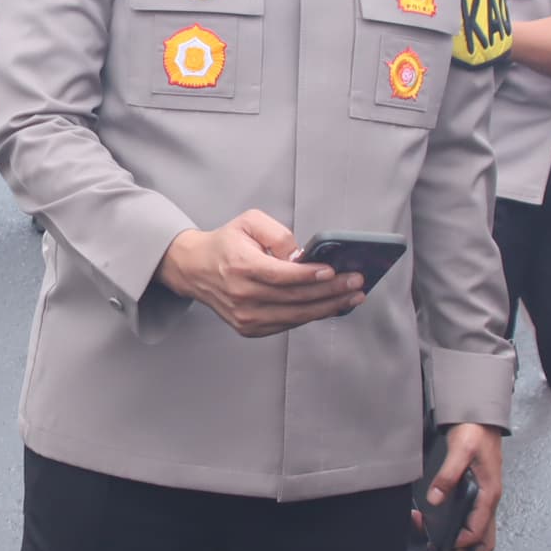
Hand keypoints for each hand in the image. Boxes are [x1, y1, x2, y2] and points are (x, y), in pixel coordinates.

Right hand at [159, 211, 363, 336]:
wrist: (195, 269)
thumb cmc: (226, 243)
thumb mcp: (249, 222)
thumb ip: (279, 235)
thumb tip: (303, 256)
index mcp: (241, 266)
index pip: (282, 276)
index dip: (311, 275)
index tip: (335, 271)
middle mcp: (242, 295)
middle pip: (295, 298)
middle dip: (331, 291)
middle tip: (356, 283)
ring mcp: (245, 316)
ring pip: (295, 316)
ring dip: (328, 307)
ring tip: (352, 297)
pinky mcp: (249, 328)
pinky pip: (287, 324)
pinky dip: (311, 316)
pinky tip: (331, 306)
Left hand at [412, 423, 506, 550]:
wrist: (481, 416)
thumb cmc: (475, 431)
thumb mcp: (460, 450)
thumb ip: (448, 475)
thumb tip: (435, 499)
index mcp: (489, 494)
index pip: (479, 531)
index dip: (461, 542)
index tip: (441, 543)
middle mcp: (490, 500)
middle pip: (484, 538)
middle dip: (466, 549)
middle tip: (441, 547)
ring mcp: (485, 497)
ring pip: (480, 529)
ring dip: (462, 538)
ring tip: (437, 535)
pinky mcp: (479, 491)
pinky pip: (474, 517)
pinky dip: (462, 525)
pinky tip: (442, 520)